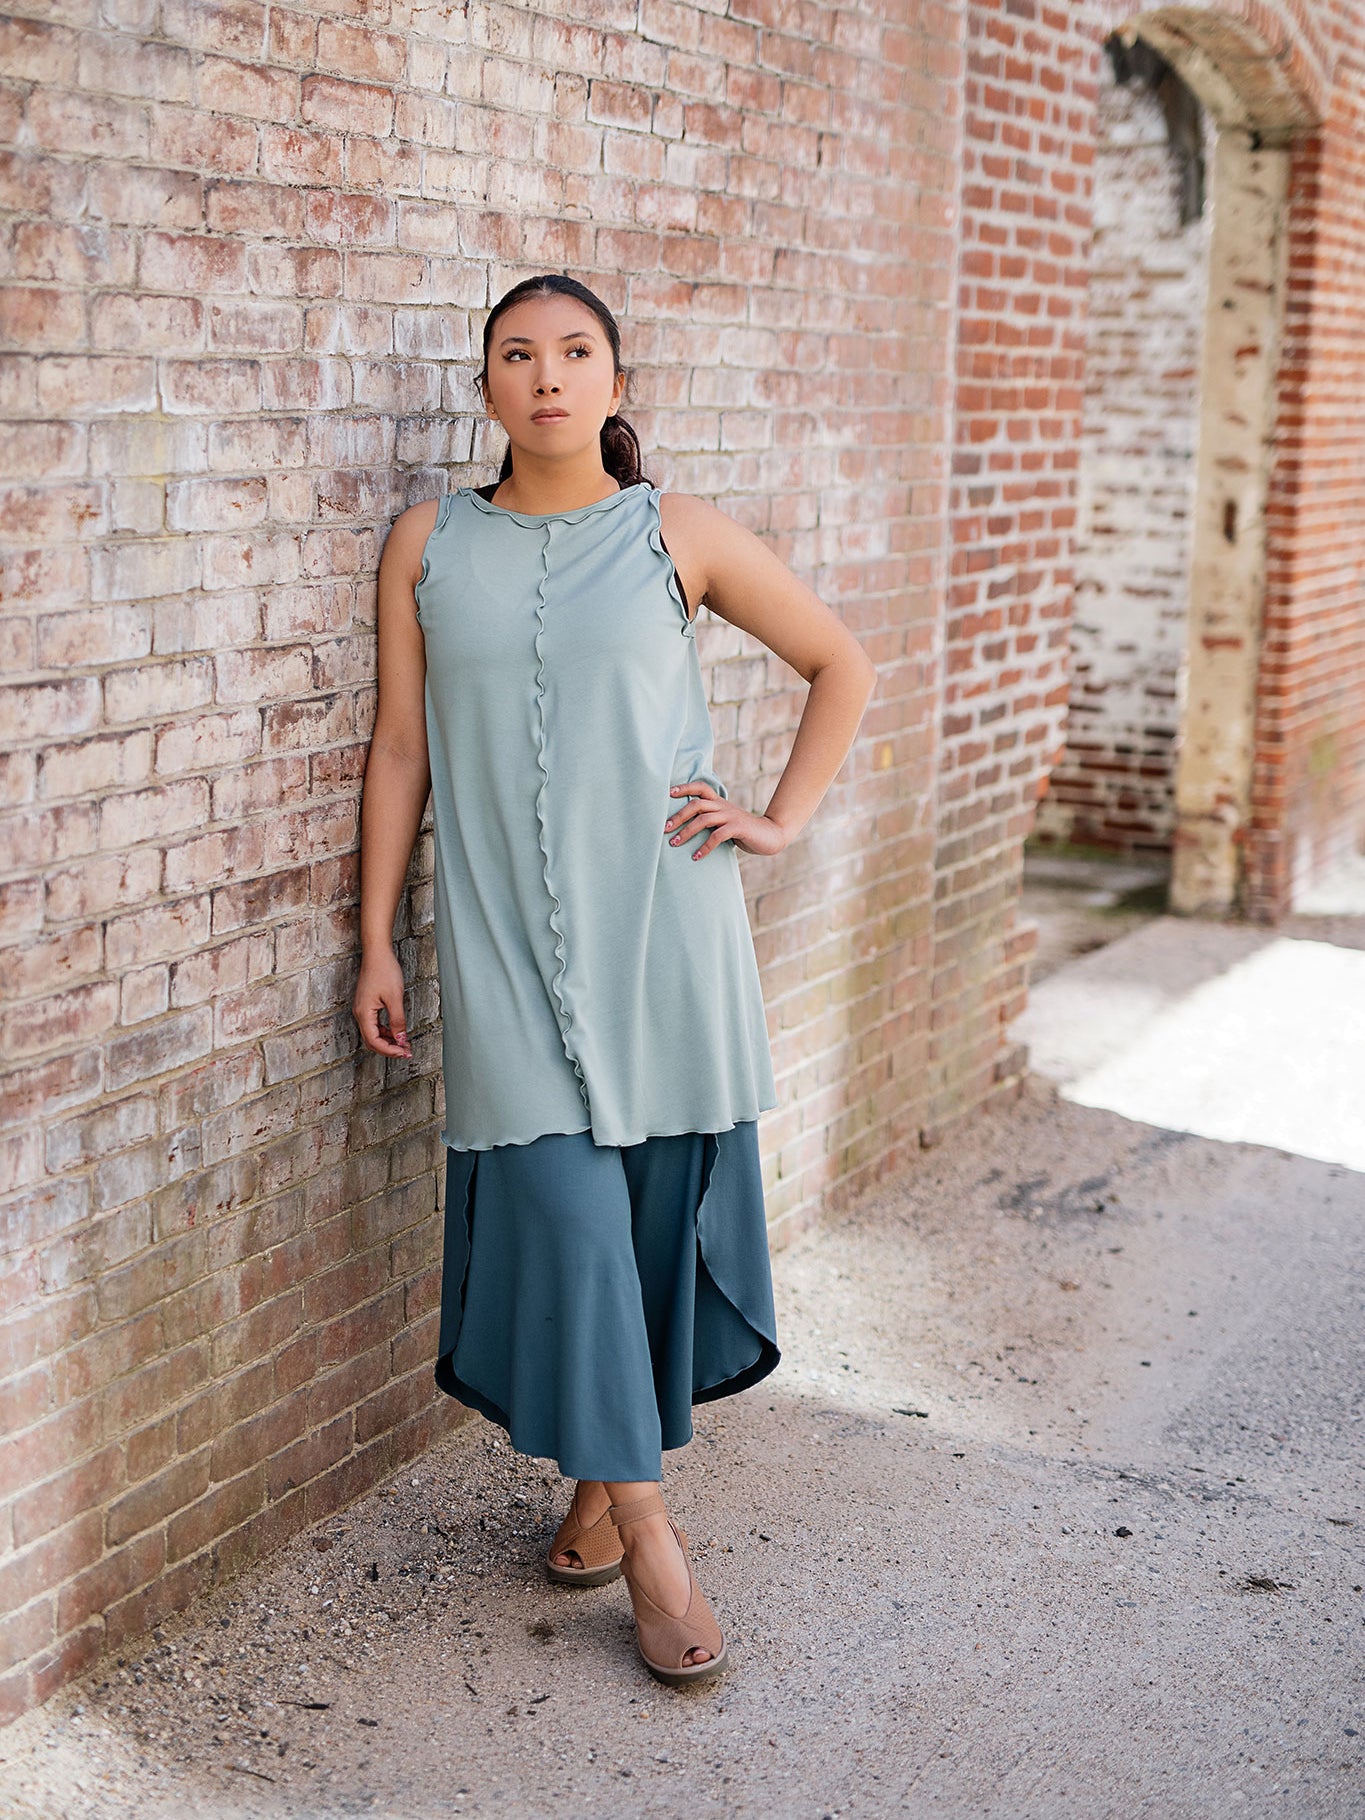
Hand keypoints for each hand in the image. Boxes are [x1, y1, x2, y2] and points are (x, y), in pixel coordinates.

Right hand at [353, 946, 412, 1057]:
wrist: (377, 954)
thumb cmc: (384, 971)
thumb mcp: (395, 998)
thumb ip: (397, 1021)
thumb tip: (400, 1040)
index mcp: (364, 1014)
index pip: (374, 1042)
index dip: (390, 1050)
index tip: (404, 1052)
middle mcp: (360, 1013)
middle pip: (372, 1041)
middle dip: (389, 1049)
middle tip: (406, 1052)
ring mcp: (363, 1009)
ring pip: (373, 1034)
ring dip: (388, 1041)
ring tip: (404, 1043)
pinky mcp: (367, 1005)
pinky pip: (374, 1025)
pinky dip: (386, 1031)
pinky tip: (397, 1032)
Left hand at [664, 781, 788, 859]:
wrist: (770, 836)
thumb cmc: (743, 831)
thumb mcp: (725, 822)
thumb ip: (710, 821)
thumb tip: (684, 829)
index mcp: (719, 802)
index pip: (701, 787)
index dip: (685, 787)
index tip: (668, 793)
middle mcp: (723, 806)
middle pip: (696, 804)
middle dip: (678, 816)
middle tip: (664, 829)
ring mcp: (731, 816)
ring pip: (703, 819)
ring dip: (686, 832)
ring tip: (674, 844)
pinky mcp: (738, 828)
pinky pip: (717, 836)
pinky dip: (704, 847)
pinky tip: (696, 857)